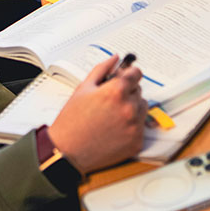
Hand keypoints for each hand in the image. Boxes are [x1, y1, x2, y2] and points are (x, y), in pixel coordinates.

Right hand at [48, 54, 147, 173]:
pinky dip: (131, 126)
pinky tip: (114, 129)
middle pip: (139, 91)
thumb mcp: (83, 88)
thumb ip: (102, 69)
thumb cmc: (72, 121)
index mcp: (117, 91)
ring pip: (142, 109)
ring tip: (111, 116)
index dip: (129, 74)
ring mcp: (134, 126)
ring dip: (132, 109)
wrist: (67, 151)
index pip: (137, 73)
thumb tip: (115, 59)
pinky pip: (140, 127)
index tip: (125, 78)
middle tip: (109, 101)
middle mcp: (129, 108)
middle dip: (127, 92)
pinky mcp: (136, 142)